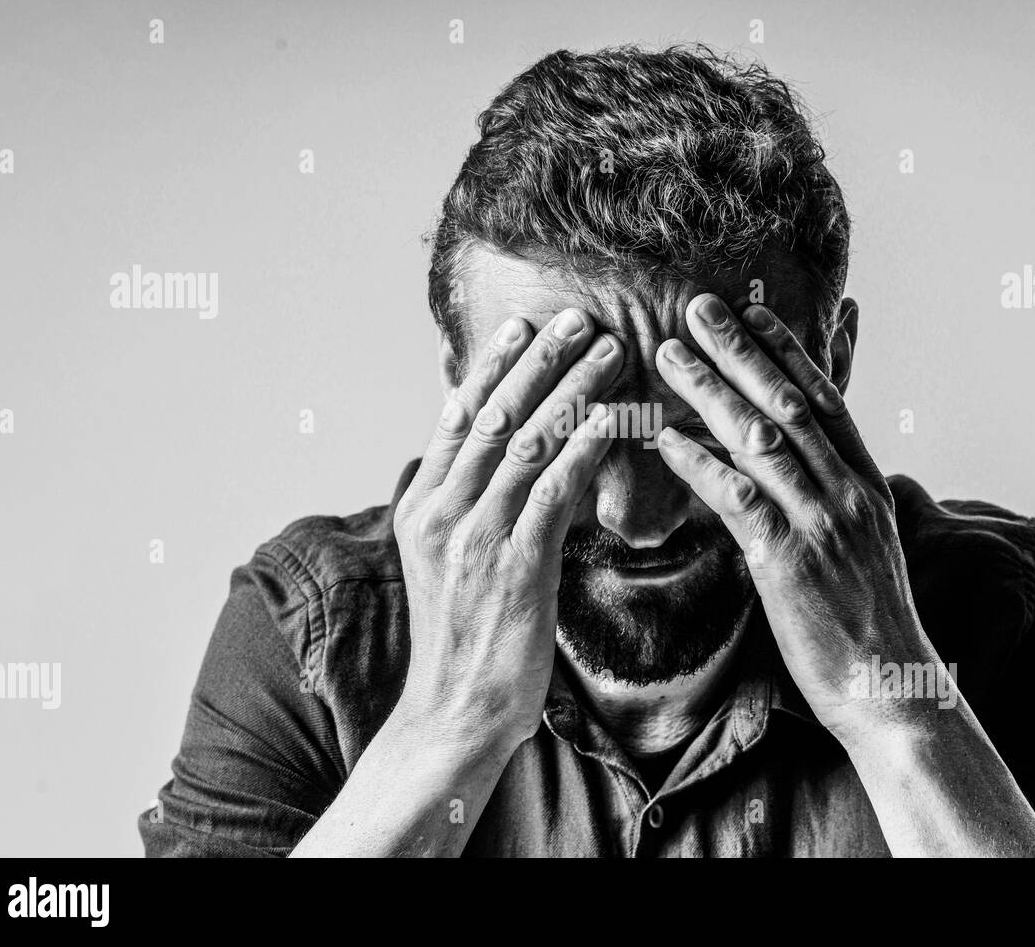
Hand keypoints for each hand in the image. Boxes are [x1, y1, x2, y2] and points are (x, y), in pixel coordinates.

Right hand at [393, 308, 620, 756]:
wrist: (453, 715)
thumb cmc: (462, 640)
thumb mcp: (447, 563)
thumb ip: (463, 507)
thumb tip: (491, 461)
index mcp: (421, 506)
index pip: (458, 418)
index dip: (492, 368)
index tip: (524, 329)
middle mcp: (440, 512)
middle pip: (494, 416)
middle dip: (539, 362)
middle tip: (577, 318)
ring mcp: (474, 537)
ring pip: (527, 443)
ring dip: (573, 389)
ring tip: (610, 351)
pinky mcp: (514, 566)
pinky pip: (554, 490)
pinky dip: (585, 446)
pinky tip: (613, 418)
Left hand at [655, 294, 939, 740]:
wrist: (891, 687)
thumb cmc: (869, 623)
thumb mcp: (864, 546)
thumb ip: (832, 499)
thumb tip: (799, 469)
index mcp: (867, 483)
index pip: (825, 398)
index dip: (786, 350)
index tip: (751, 310)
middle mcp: (848, 491)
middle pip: (788, 402)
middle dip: (740, 350)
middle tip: (696, 308)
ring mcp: (823, 523)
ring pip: (762, 438)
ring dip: (711, 390)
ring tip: (668, 354)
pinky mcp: (790, 561)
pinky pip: (739, 498)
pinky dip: (700, 462)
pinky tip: (667, 436)